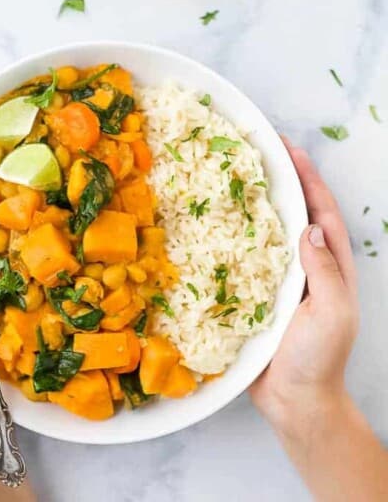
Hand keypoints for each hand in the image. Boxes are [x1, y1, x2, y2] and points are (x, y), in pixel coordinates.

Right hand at [250, 138, 358, 434]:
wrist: (294, 398)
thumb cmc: (318, 358)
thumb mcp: (331, 313)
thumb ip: (323, 271)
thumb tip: (309, 227)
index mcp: (329, 266)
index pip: (321, 212)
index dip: (308, 179)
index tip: (289, 150)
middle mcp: (305, 266)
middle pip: (295, 214)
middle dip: (282, 182)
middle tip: (259, 154)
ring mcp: (279, 279)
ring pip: (268, 234)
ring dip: (257, 206)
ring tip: (236, 180)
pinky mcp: (256, 294)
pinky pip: (246, 260)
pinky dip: (235, 240)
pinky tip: (217, 228)